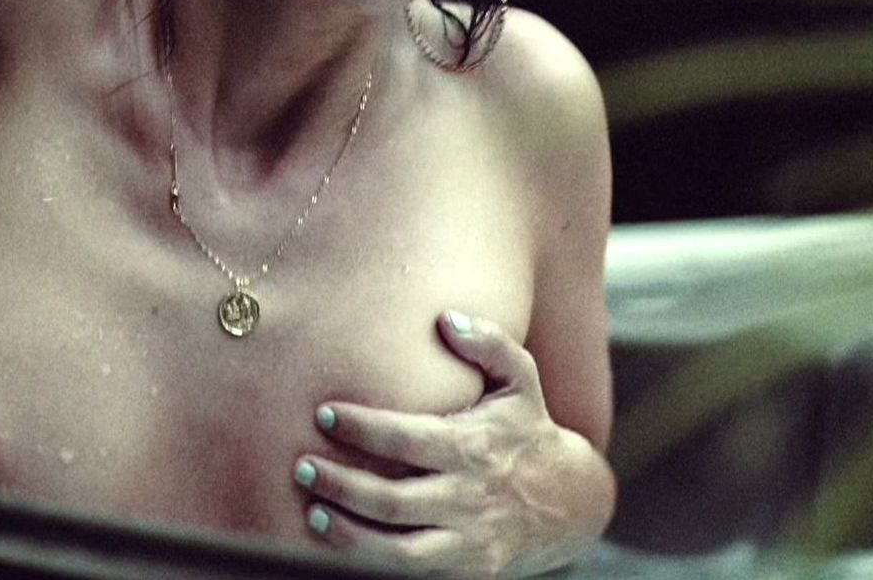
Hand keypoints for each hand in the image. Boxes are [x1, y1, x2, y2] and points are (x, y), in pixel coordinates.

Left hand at [298, 310, 597, 577]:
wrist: (570, 502)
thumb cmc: (528, 430)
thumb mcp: (521, 380)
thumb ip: (489, 343)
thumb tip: (446, 318)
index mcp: (476, 447)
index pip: (407, 438)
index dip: (361, 428)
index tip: (324, 414)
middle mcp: (471, 497)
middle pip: (392, 500)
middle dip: (340, 485)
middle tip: (302, 466)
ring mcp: (470, 540)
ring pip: (398, 550)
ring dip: (348, 534)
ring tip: (313, 512)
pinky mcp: (468, 570)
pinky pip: (412, 572)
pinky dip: (373, 560)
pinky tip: (341, 542)